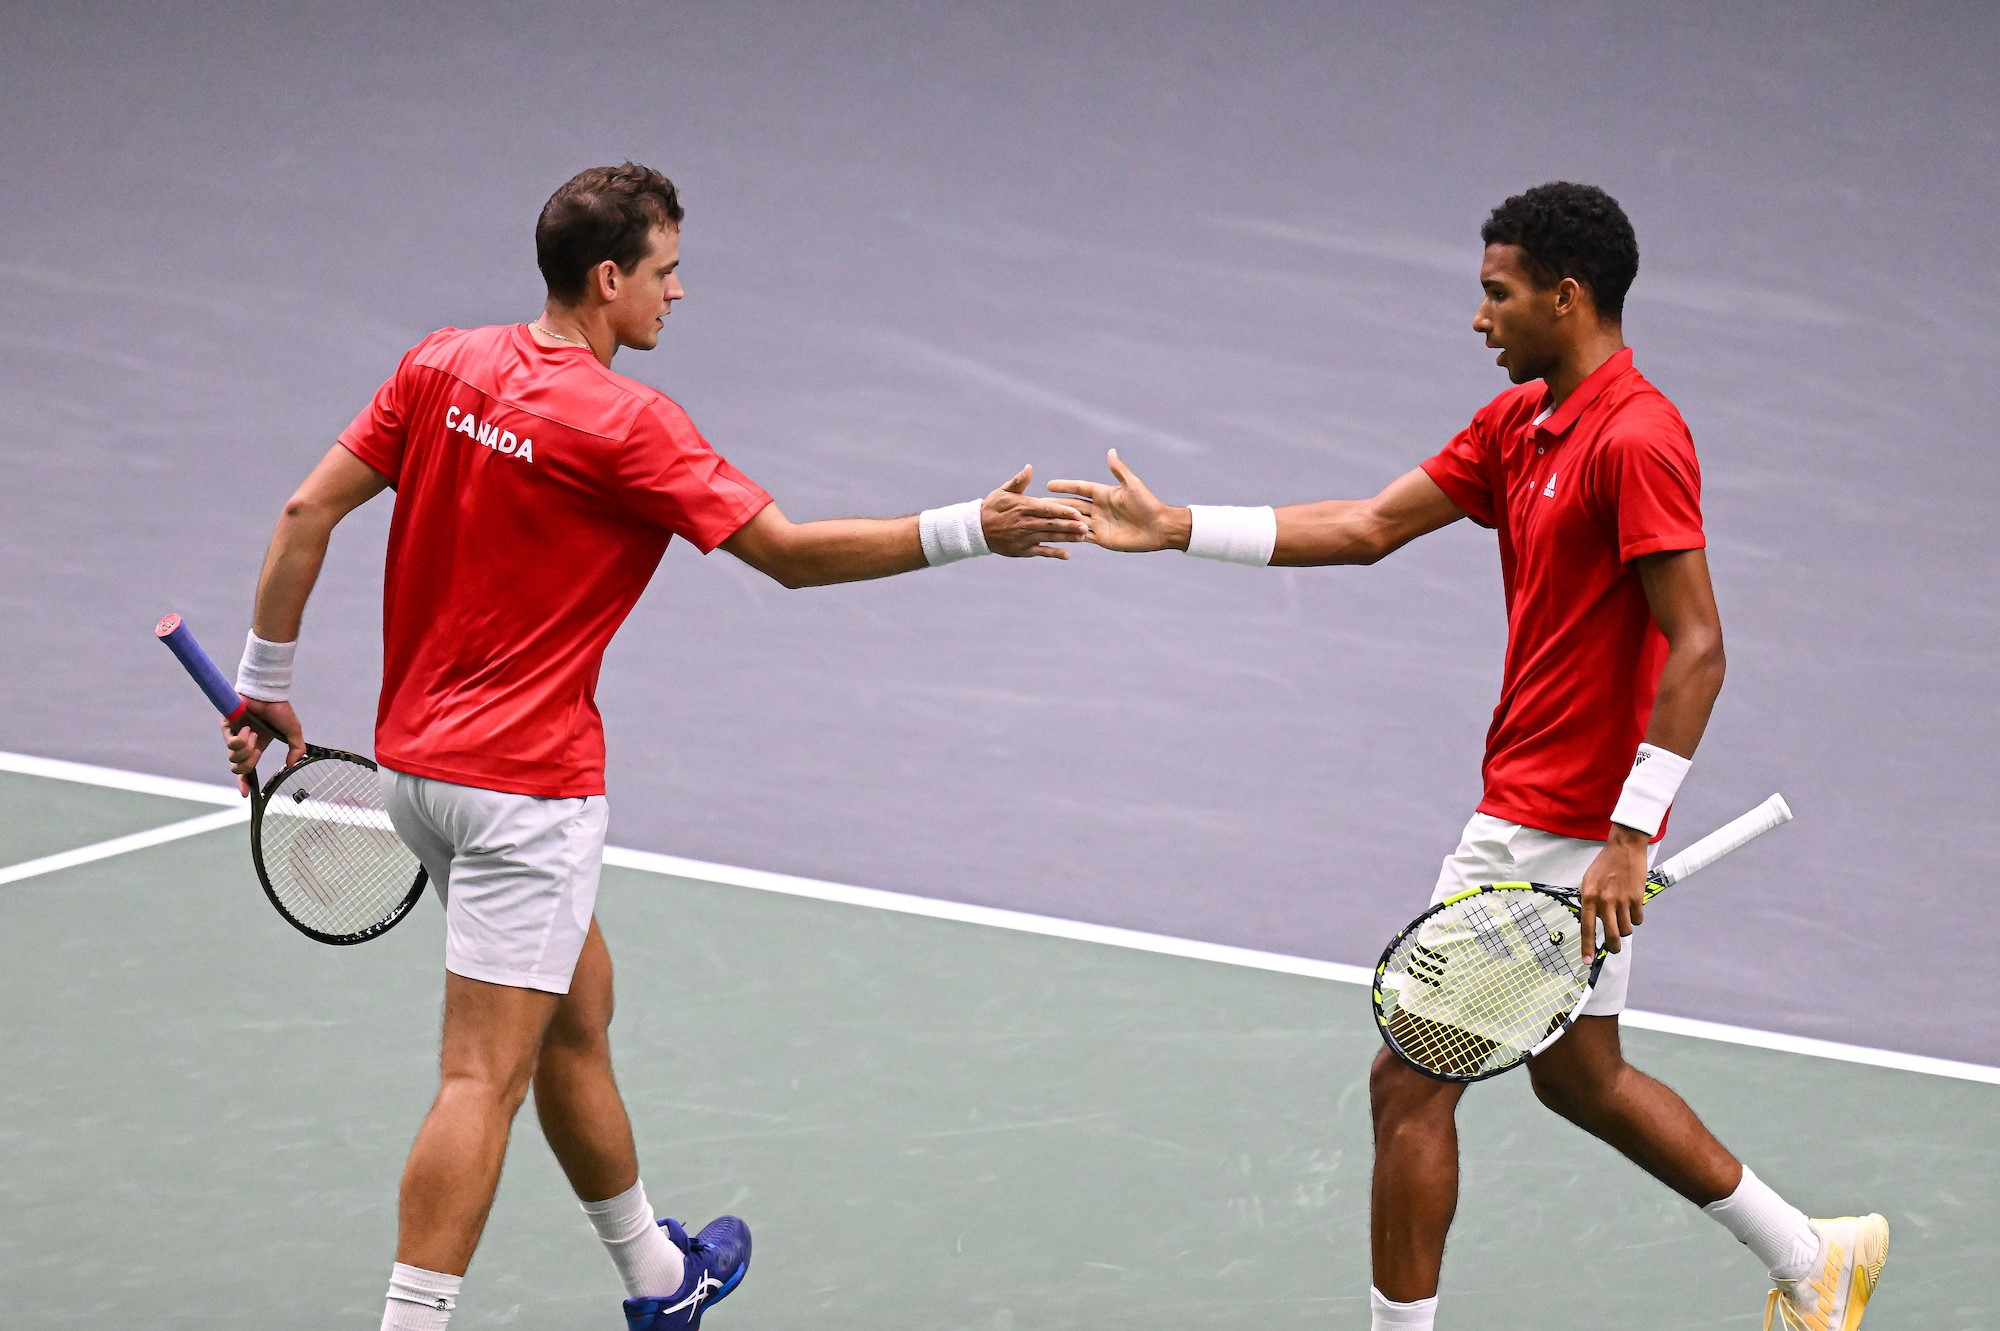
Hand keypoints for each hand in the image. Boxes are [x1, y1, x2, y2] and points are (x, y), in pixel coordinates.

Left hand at [221, 699, 304, 795]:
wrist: (269, 694)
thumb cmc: (280, 709)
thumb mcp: (294, 732)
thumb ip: (296, 749)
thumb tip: (291, 765)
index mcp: (257, 747)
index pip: (247, 770)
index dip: (245, 783)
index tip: (246, 794)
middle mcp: (244, 744)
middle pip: (238, 768)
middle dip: (248, 762)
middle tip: (257, 749)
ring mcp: (233, 735)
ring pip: (233, 757)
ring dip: (247, 747)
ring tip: (253, 732)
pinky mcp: (226, 727)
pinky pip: (231, 743)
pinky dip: (241, 738)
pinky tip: (247, 727)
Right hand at [980, 464, 1093, 557]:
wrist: (977, 529)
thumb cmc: (992, 507)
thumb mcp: (1003, 491)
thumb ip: (1019, 481)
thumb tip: (1030, 468)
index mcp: (1023, 507)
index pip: (1046, 509)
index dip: (1062, 511)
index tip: (1076, 512)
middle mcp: (1025, 523)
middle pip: (1050, 525)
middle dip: (1069, 525)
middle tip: (1085, 526)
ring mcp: (1024, 538)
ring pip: (1049, 538)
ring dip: (1066, 538)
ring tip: (1082, 537)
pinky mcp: (1022, 550)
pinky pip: (1041, 552)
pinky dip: (1054, 553)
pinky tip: (1067, 554)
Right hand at [1046, 449, 1188, 551]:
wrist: (1159, 528)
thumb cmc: (1148, 504)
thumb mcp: (1132, 485)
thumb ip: (1119, 470)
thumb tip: (1110, 451)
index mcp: (1104, 493)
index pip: (1080, 488)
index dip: (1065, 486)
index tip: (1049, 484)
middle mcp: (1099, 507)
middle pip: (1072, 505)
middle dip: (1055, 504)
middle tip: (1036, 503)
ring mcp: (1099, 523)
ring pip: (1074, 520)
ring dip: (1059, 520)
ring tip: (1041, 520)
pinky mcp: (1102, 538)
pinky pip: (1082, 536)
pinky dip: (1070, 534)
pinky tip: (1056, 535)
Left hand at [1576, 826, 1649, 963]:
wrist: (1624, 847)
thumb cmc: (1604, 865)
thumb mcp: (1588, 881)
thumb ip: (1589, 901)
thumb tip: (1593, 921)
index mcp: (1588, 896)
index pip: (1586, 927)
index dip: (1587, 947)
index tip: (1587, 962)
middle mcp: (1604, 900)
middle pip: (1611, 934)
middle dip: (1613, 946)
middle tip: (1614, 948)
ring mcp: (1622, 900)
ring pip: (1626, 929)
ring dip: (1625, 928)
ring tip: (1623, 916)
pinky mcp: (1637, 898)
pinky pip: (1638, 920)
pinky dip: (1636, 918)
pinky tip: (1632, 907)